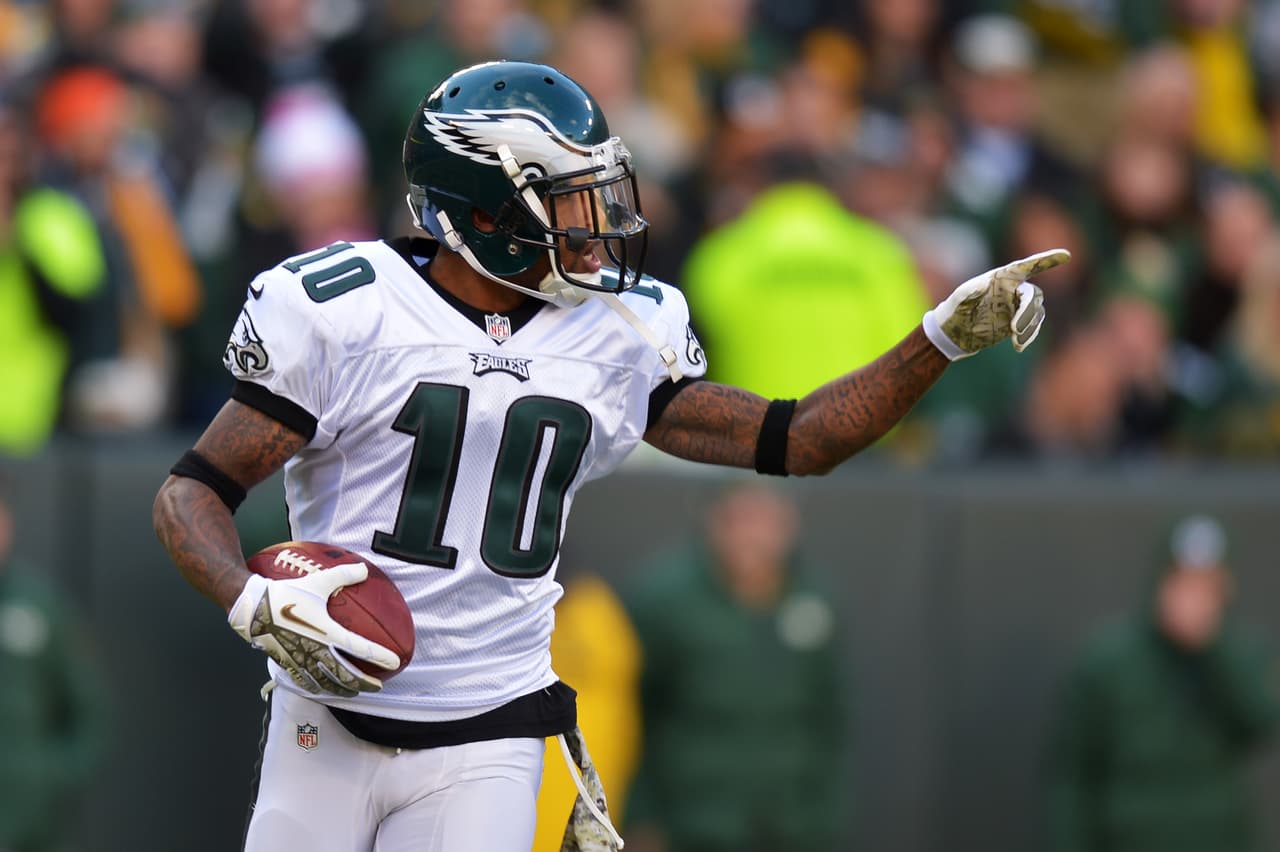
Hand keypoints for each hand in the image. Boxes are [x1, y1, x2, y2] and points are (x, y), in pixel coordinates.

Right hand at [227, 564, 400, 696]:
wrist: (253, 608)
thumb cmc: (286, 593)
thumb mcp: (318, 581)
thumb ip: (344, 575)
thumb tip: (364, 569)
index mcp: (327, 631)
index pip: (360, 648)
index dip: (379, 656)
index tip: (394, 663)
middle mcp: (316, 650)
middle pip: (345, 674)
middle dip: (364, 683)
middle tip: (378, 687)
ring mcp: (301, 660)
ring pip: (326, 683)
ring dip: (343, 689)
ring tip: (356, 692)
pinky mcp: (287, 663)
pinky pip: (306, 682)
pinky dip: (319, 688)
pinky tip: (324, 690)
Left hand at [922, 249, 1070, 359]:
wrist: (954, 332)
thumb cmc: (955, 310)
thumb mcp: (958, 300)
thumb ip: (969, 292)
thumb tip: (982, 286)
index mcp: (1001, 278)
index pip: (1027, 266)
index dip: (1046, 260)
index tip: (1066, 255)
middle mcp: (1013, 289)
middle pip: (1033, 295)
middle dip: (1027, 311)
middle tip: (1015, 329)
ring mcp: (1017, 306)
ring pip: (1036, 312)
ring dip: (1029, 327)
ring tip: (1015, 340)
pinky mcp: (1018, 322)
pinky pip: (1033, 326)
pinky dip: (1029, 336)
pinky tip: (1018, 346)